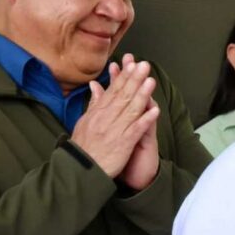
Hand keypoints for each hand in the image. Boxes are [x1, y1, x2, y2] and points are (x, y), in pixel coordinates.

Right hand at [71, 54, 159, 177]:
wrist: (80, 170)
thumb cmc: (84, 146)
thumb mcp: (84, 122)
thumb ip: (93, 104)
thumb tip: (95, 85)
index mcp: (97, 113)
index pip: (113, 91)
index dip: (124, 77)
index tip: (132, 64)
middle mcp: (106, 119)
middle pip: (122, 96)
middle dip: (134, 79)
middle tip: (144, 65)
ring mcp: (114, 130)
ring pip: (130, 109)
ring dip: (141, 95)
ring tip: (151, 81)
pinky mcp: (122, 144)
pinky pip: (135, 130)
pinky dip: (145, 120)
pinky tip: (155, 110)